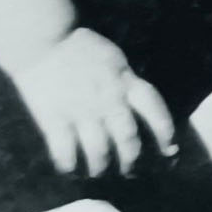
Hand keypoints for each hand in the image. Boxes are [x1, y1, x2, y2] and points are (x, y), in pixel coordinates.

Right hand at [8, 29, 178, 177]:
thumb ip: (129, 81)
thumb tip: (142, 107)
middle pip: (129, 140)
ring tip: (97, 173)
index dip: (166, 133)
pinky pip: (65, 152)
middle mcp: (108, 100)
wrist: (42, 38)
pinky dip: (69, 166)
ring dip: (100, 168)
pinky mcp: (54, 119)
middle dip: (132, 161)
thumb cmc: (80, 47)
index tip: (169, 150)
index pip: (156, 111)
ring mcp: (81, 111)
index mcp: (126, 81)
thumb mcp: (115, 59)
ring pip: (99, 152)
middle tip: (129, 172)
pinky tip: (70, 170)